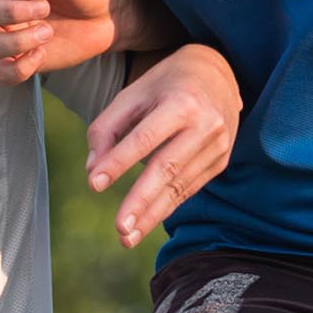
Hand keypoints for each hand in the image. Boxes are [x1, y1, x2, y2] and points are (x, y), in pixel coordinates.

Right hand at [0, 0, 140, 84]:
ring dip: (15, 41)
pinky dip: (17, 68)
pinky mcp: (22, 59)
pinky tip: (41, 54)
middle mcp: (5, 8)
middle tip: (46, 8)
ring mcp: (12, 35)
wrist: (109, 16)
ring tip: (47, 32)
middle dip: (11, 12)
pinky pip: (3, 74)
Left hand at [85, 43, 239, 248]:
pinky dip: (166, 207)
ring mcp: (218, 146)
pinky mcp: (220, 161)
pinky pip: (189, 188)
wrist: (218, 75)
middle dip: (141, 202)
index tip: (95, 185)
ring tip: (127, 237)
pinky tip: (146, 222)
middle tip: (119, 228)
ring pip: (180, 186)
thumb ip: (107, 128)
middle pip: (167, 168)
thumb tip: (92, 171)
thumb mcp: (133, 94)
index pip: (146, 138)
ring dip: (152, 215)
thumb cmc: (166, 84)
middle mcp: (205, 125)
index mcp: (182, 101)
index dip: (119, 162)